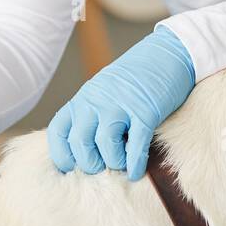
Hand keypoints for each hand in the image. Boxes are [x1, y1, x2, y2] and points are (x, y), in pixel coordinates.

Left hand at [47, 26, 194, 180]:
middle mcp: (96, 102)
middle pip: (80, 144)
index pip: (59, 133)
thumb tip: (84, 153)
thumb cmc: (134, 80)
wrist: (167, 54)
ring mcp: (120, 106)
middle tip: (103, 168)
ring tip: (122, 165)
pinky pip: (135, 146)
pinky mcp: (145, 112)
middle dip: (90, 165)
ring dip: (114, 164)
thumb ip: (90, 115)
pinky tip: (137, 171)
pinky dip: (135, 164)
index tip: (72, 168)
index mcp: (82, 99)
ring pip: (105, 147)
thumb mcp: (102, 92)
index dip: (62, 156)